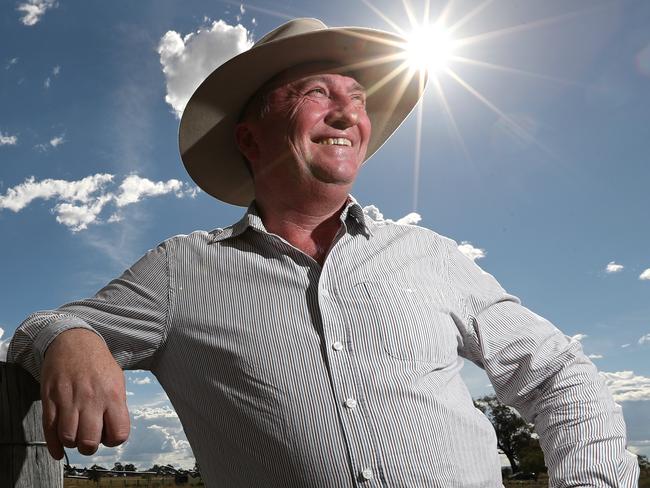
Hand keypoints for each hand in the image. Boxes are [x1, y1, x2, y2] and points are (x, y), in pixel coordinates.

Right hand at [40, 328, 129, 459]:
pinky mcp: (50, 399)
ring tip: (76, 434)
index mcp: (112, 395)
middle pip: (89, 441)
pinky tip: (59, 451)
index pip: (118, 434)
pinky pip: (49, 430)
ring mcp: (69, 399)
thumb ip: (117, 405)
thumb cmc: (98, 363)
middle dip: (89, 446)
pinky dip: (54, 446)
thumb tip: (113, 431)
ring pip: (69, 438)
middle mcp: (92, 399)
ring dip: (72, 442)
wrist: (73, 342)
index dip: (114, 440)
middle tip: (89, 438)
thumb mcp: (117, 380)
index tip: (109, 435)